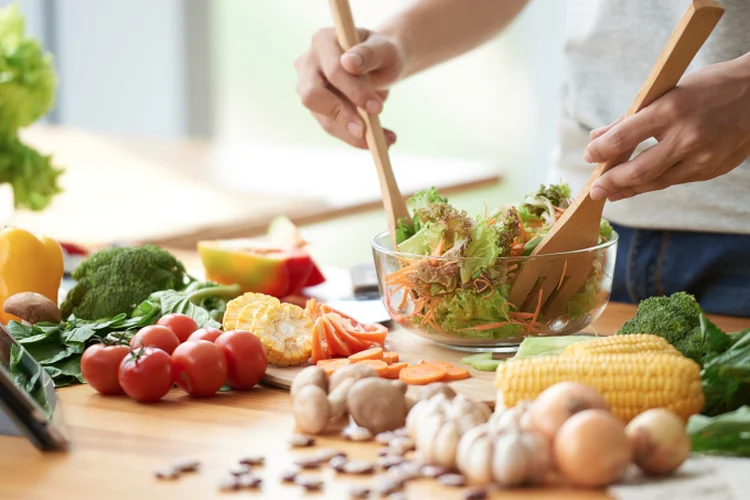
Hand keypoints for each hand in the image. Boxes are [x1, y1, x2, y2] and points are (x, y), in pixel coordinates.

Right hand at [294, 27, 404, 148]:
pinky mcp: (317, 108)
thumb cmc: (383, 53)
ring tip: (384, 141)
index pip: (333, 71)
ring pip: (323, 118)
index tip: (378, 109)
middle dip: (342, 116)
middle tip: (367, 132)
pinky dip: (355, 137)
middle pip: (313, 96)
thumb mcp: (385, 49)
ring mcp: (308, 87)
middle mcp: (308, 63)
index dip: (354, 91)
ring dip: (352, 134)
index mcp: (323, 41)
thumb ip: (370, 54)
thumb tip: (349, 63)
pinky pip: (332, 127)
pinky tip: (380, 140)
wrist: (381, 64)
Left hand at [584, 57, 749, 200]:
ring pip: (656, 182)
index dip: (600, 151)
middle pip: (638, 171)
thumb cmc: (710, 87)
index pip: (623, 137)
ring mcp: (702, 157)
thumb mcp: (668, 92)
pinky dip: (655, 182)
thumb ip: (630, 118)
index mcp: (671, 109)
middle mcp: (686, 136)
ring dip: (629, 190)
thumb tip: (597, 138)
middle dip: (611, 183)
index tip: (589, 156)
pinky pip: (675, 180)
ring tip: (611, 192)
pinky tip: (640, 184)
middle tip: (594, 191)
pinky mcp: (712, 170)